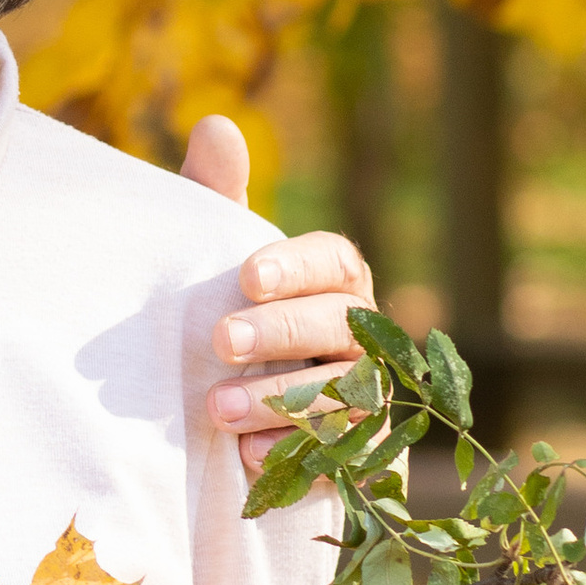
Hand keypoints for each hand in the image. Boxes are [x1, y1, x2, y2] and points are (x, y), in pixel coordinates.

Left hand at [178, 114, 373, 473]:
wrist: (236, 417)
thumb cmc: (232, 317)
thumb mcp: (218, 260)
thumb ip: (219, 199)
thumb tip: (216, 125)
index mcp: (335, 281)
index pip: (332, 260)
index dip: (295, 266)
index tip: (246, 277)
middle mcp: (363, 335)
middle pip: (337, 325)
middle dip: (280, 333)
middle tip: (219, 342)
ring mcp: (370, 398)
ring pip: (343, 394)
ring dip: (281, 401)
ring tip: (218, 409)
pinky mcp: (360, 457)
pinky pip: (341, 458)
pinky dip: (295, 456)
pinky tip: (246, 459)